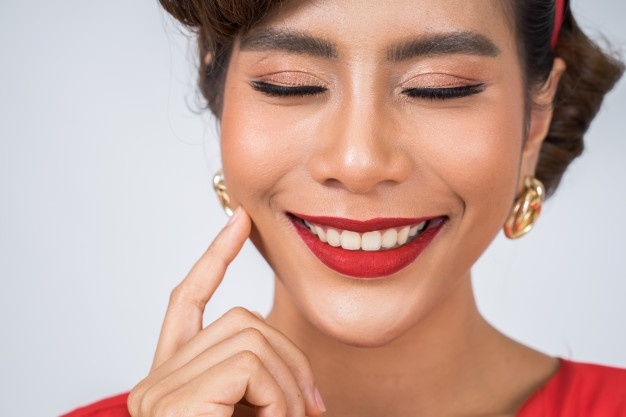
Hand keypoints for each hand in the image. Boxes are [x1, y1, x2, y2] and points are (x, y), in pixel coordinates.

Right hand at [127, 208, 325, 416]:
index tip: (240, 220)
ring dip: (289, 381)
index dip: (215, 258)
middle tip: (310, 407)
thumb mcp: (256, 410)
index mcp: (172, 379)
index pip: (185, 302)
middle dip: (289, 357)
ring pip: (251, 336)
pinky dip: (278, 395)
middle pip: (240, 320)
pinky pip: (248, 363)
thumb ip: (260, 379)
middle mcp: (154, 382)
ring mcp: (158, 391)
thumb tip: (299, 370)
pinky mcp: (174, 402)